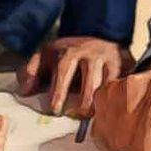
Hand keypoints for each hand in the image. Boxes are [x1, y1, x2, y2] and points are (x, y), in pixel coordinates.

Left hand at [17, 36, 132, 116]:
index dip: (59, 93)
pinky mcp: (125, 65)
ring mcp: (110, 60)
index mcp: (70, 52)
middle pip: (90, 82)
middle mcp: (92, 54)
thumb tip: (25, 90)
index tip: (55, 109)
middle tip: (75, 116)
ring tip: (91, 116)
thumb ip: (31, 71)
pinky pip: (123, 85)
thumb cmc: (70, 52)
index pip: (64, 72)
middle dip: (82, 103)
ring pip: (108, 85)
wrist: (98, 34)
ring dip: (100, 103)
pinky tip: (109, 107)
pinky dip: (117, 97)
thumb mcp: (46, 55)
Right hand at [88, 51, 150, 150]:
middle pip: (126, 137)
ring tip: (149, 134)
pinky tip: (132, 129)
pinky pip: (100, 132)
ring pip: (111, 138)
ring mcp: (117, 89)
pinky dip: (115, 138)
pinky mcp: (104, 94)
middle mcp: (138, 85)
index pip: (150, 124)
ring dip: (128, 147)